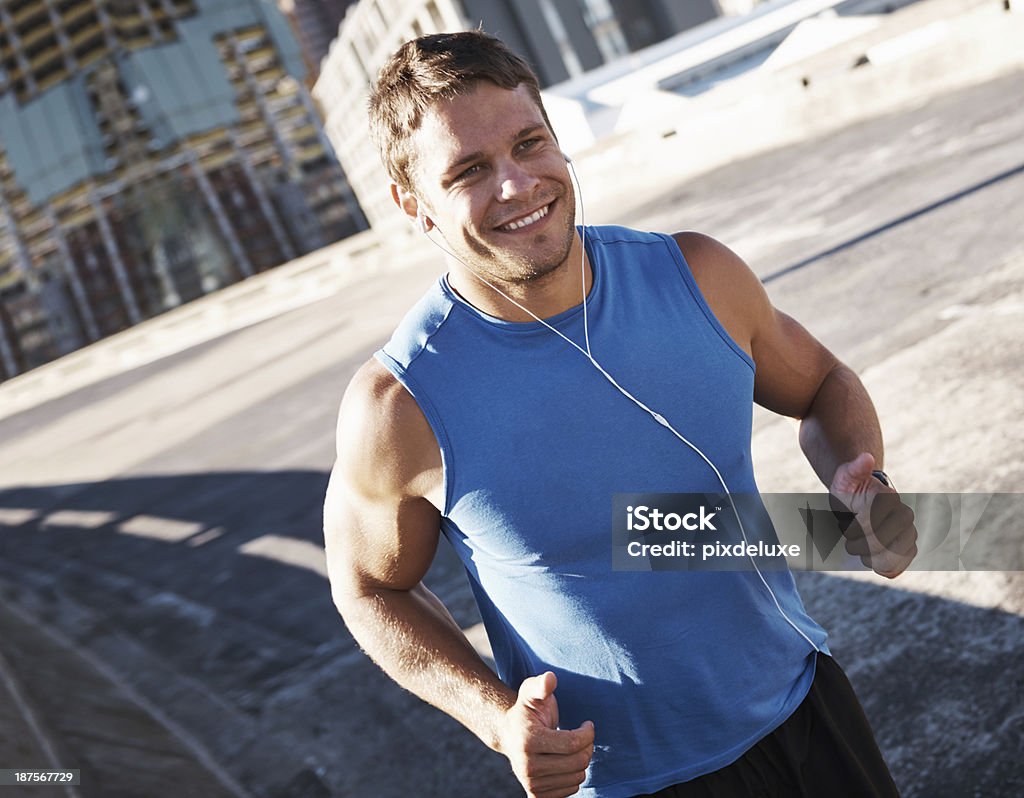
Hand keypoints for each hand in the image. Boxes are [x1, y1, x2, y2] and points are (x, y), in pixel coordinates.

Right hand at [499, 671, 593, 797]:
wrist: (508, 734)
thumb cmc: (526, 710)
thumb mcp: (531, 691)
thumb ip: (542, 685)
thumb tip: (551, 678)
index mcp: (528, 740)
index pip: (573, 743)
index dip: (588, 732)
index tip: (587, 724)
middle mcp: (527, 766)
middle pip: (578, 762)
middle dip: (587, 746)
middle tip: (582, 736)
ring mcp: (531, 783)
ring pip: (577, 778)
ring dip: (581, 761)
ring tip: (571, 748)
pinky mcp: (535, 794)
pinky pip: (570, 791)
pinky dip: (573, 777)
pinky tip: (564, 763)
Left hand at [830, 453, 917, 577]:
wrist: (860, 502)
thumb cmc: (850, 490)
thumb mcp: (845, 478)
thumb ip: (853, 469)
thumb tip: (865, 457)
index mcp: (889, 500)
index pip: (869, 526)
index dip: (852, 531)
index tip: (845, 526)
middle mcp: (905, 517)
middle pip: (880, 545)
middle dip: (859, 546)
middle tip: (851, 539)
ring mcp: (909, 535)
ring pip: (889, 560)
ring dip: (869, 559)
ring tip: (862, 549)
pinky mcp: (908, 550)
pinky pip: (896, 569)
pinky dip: (882, 568)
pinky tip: (873, 559)